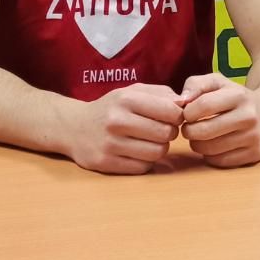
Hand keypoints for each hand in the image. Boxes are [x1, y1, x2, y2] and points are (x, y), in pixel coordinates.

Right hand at [63, 83, 182, 174]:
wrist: (73, 127)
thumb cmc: (110, 108)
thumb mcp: (132, 92)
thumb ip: (161, 94)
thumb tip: (186, 104)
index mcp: (126, 99)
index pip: (171, 111)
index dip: (177, 116)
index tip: (171, 117)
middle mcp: (117, 120)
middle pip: (166, 134)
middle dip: (169, 133)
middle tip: (160, 130)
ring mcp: (110, 144)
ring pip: (156, 153)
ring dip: (158, 149)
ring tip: (149, 141)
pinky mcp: (106, 163)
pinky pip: (142, 168)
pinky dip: (145, 162)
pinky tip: (136, 152)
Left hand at [179, 73, 259, 167]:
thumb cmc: (237, 97)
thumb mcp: (219, 82)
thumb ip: (196, 84)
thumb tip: (181, 101)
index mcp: (239, 95)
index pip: (203, 105)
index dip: (187, 112)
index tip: (187, 114)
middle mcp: (249, 116)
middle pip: (204, 131)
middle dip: (189, 131)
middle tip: (189, 128)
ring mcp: (254, 137)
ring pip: (210, 149)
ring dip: (197, 145)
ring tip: (200, 137)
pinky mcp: (256, 154)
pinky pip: (221, 161)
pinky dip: (211, 155)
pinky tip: (214, 146)